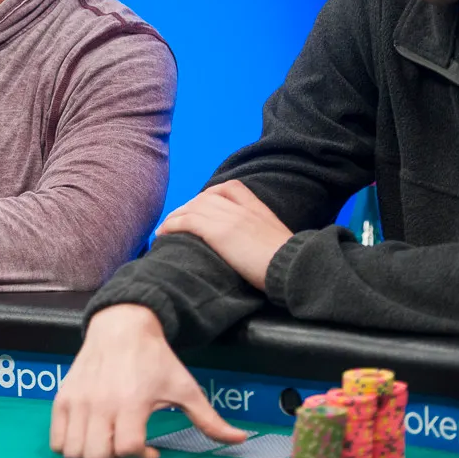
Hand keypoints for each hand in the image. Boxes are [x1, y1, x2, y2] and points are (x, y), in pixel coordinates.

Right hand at [50, 304, 247, 457]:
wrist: (121, 326)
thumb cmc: (154, 358)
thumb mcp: (185, 387)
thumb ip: (209, 419)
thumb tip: (240, 439)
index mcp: (131, 402)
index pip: (127, 449)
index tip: (152, 452)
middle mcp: (101, 403)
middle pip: (97, 456)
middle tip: (127, 449)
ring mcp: (78, 401)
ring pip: (74, 452)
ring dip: (92, 456)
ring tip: (108, 443)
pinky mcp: (63, 398)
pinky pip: (57, 440)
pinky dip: (70, 446)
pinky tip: (90, 435)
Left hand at [155, 180, 291, 290]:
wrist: (295, 269)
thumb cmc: (291, 265)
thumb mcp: (280, 242)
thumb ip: (264, 237)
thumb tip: (257, 250)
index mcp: (258, 209)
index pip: (231, 188)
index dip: (212, 195)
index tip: (201, 206)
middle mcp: (242, 209)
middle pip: (205, 198)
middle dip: (187, 207)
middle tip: (176, 220)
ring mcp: (230, 218)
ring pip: (193, 208)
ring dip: (175, 217)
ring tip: (164, 229)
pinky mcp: (219, 232)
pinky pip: (187, 221)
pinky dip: (172, 225)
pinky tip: (163, 233)